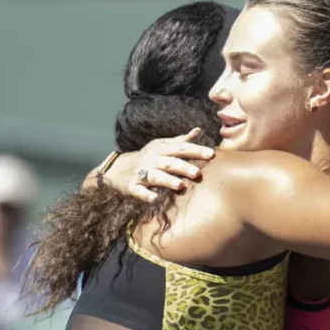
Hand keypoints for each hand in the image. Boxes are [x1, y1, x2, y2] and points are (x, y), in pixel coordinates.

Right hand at [101, 128, 215, 201]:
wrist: (116, 168)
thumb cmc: (147, 157)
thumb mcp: (162, 146)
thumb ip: (181, 140)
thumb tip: (198, 130)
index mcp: (161, 149)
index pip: (181, 148)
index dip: (196, 151)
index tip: (212, 154)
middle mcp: (152, 159)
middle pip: (169, 162)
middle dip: (183, 167)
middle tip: (197, 173)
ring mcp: (141, 173)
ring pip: (155, 176)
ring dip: (167, 181)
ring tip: (180, 186)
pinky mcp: (131, 186)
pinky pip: (139, 191)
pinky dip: (145, 195)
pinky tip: (154, 199)